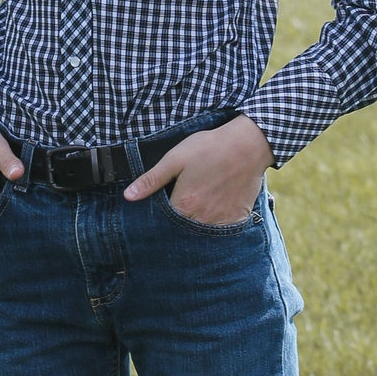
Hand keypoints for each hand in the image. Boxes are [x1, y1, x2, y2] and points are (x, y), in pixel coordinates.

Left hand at [123, 114, 274, 225]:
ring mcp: (221, 221)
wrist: (248, 144)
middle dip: (179, 220)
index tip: (165, 203)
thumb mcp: (175, 159)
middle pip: (183, 228)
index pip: (163, 222)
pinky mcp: (237, 218)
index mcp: (183, 206)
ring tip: (201, 202)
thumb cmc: (209, 148)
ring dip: (197, 222)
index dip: (161, 214)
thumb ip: (151, 180)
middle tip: (186, 198)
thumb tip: (128, 196)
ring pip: (202, 231)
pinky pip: (222, 230)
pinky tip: (216, 205)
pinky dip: (217, 222)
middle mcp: (201, 219)